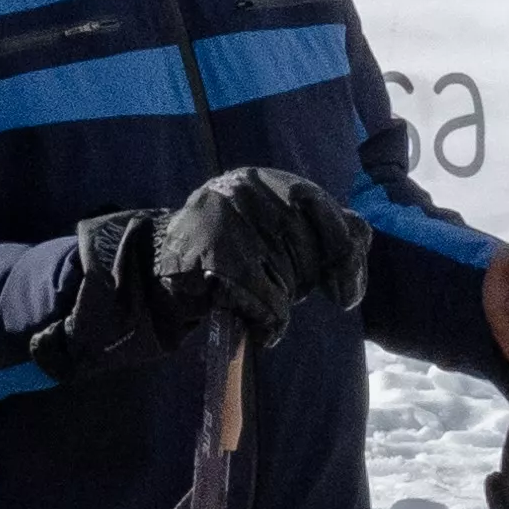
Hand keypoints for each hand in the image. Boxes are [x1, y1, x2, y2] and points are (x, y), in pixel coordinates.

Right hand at [139, 165, 365, 346]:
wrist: (151, 265)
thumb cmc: (223, 249)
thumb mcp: (268, 225)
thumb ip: (317, 228)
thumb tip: (356, 253)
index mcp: (265, 179)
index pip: (328, 213)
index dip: (346, 258)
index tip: (343, 294)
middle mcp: (247, 191)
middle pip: (313, 252)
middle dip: (305, 281)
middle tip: (279, 288)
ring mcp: (228, 222)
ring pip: (292, 280)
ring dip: (282, 302)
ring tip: (255, 298)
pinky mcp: (217, 260)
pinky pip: (271, 304)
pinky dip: (272, 325)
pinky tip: (260, 328)